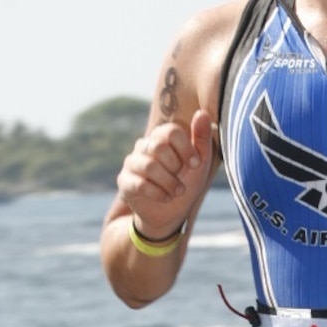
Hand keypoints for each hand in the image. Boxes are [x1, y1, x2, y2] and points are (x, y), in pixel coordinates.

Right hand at [117, 109, 214, 232]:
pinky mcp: (124, 181)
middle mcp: (144, 146)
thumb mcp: (200, 163)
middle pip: (158, 147)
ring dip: (169, 182)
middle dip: (175, 166)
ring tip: (177, 192)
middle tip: (181, 178)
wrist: (171, 213)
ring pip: (149, 166)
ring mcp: (131, 163)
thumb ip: (201, 138)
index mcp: (161, 137)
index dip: (186, 149)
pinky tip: (166, 198)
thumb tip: (202, 113)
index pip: (171, 132)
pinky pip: (140, 184)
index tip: (195, 164)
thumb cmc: (186, 183)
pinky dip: (158, 193)